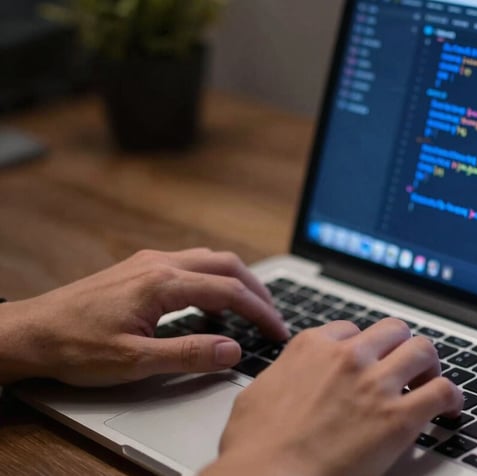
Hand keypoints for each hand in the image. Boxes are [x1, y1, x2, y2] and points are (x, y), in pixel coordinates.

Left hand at [0, 249, 288, 385]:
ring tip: (250, 311)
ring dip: (236, 282)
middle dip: (257, 290)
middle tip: (273, 318)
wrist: (30, 333)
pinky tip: (210, 309)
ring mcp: (149, 262)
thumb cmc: (76, 347)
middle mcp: (160, 263)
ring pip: (210, 260)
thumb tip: (232, 349)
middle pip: (227, 265)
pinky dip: (213, 282)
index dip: (261, 313)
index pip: (229, 292)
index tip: (278, 332)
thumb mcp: (135, 361)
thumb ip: (190, 354)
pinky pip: (190, 266)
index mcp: (162, 283)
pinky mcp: (140, 269)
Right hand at [203, 318, 462, 475]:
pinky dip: (451, 397)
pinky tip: (450, 408)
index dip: (363, 348)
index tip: (368, 361)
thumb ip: (281, 376)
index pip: (352, 330)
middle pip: (392, 330)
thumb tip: (286, 379)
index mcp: (311, 347)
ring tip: (428, 382)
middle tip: (403, 368)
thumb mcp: (256, 395)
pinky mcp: (398, 417)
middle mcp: (347, 357)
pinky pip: (442, 391)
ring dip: (428, 365)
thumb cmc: (254, 449)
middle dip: (399, 347)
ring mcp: (374, 384)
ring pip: (422, 350)